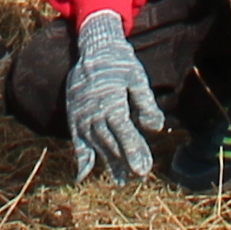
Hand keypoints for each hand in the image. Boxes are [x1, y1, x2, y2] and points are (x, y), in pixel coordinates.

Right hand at [64, 9, 167, 181]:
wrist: (93, 48)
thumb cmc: (120, 63)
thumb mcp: (137, 77)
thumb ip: (146, 103)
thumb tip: (156, 128)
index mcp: (112, 103)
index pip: (124, 133)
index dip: (134, 151)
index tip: (143, 170)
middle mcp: (94, 113)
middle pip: (111, 143)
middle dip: (125, 161)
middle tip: (139, 176)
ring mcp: (82, 117)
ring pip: (96, 145)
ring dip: (108, 163)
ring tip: (121, 181)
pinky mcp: (74, 118)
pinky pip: (77, 142)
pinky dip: (81, 159)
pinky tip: (82, 176)